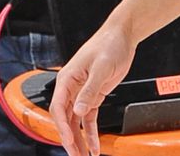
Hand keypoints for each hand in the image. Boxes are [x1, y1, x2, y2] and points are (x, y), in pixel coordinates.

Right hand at [50, 24, 136, 155]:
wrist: (122, 36)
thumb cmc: (108, 45)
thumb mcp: (101, 68)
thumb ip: (89, 90)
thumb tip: (78, 111)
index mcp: (67, 79)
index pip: (58, 107)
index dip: (62, 126)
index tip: (70, 140)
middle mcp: (71, 88)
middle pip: (65, 119)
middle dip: (69, 139)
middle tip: (76, 155)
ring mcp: (82, 93)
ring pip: (76, 122)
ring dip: (79, 139)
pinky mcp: (94, 96)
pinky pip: (89, 119)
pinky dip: (90, 133)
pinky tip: (94, 146)